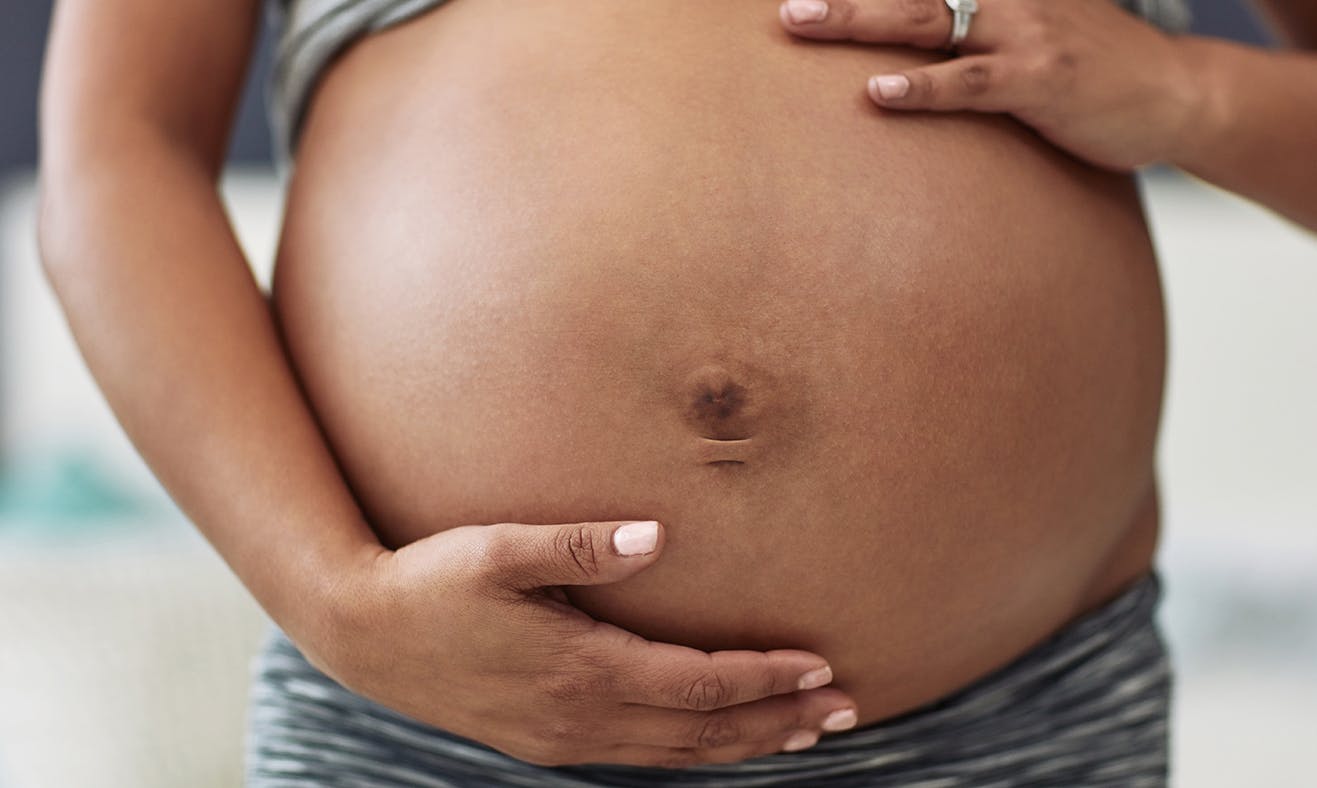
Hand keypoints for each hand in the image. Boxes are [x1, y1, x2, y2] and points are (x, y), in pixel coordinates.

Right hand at [303, 519, 858, 767]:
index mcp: (581, 672)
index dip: (765, 678)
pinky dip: (696, 751)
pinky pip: (643, 758)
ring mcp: (564, 739)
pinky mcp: (547, 742)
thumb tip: (657, 535)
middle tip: (847, 709)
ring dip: (745, 744)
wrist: (362, 636)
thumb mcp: (499, 549)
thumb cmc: (430, 581)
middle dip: (779, 721)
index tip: (821, 665)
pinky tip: (716, 738)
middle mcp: (582, 719)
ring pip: (678, 756)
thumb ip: (581, 545)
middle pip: (704, 734)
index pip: (700, 686)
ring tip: (803, 732)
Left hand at [777, 0, 1204, 170]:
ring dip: (856, 19)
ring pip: (923, 19)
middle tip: (782, 0)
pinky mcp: (1040, 79)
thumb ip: (971, 22)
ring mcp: (1023, 31)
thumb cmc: (1088, 64)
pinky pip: (970, 82)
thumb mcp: (1030, 24)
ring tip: (799, 22)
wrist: (1175, 92)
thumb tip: (913, 37)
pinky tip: (877, 93)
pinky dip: (921, 88)